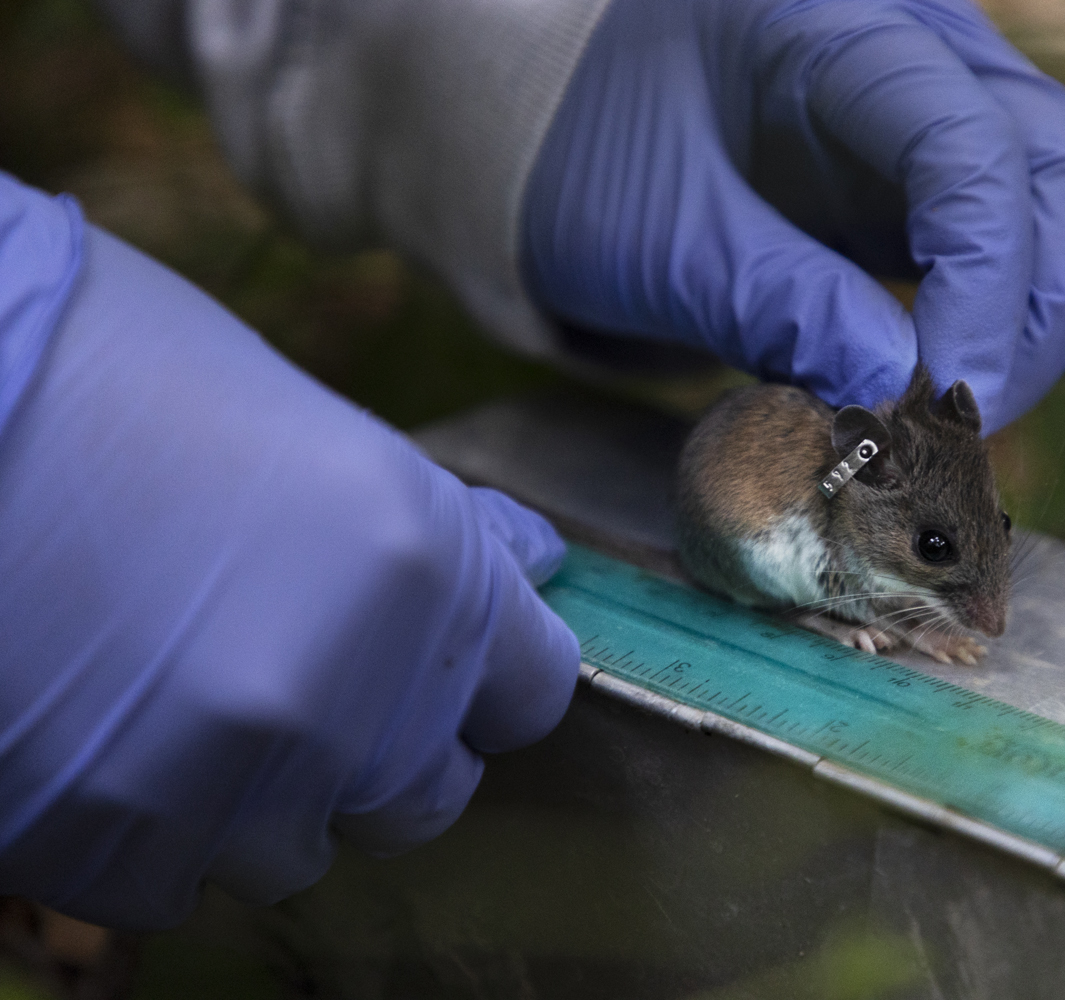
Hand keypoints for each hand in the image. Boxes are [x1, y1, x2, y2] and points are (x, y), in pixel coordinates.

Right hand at [0, 175, 578, 928]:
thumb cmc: (111, 373)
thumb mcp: (313, 427)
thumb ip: (433, 526)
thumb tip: (521, 560)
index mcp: (422, 568)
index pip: (533, 688)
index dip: (491, 673)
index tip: (449, 660)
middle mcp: (354, 699)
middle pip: (432, 790)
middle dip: (389, 744)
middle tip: (307, 674)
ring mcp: (235, 789)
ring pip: (303, 846)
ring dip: (265, 792)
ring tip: (178, 693)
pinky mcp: (114, 849)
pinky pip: (177, 882)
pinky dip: (154, 827)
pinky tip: (102, 735)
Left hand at [523, 0, 1064, 433]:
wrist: (565, 133)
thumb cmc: (590, 160)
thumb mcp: (660, 238)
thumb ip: (777, 304)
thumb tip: (896, 391)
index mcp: (837, 25)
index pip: (970, 145)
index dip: (983, 284)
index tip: (943, 399)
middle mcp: (919, 42)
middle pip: (1057, 169)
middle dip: (1031, 314)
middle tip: (958, 428)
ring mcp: (942, 100)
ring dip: (1041, 326)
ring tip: (957, 421)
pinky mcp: (939, 168)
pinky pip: (1030, 239)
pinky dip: (1018, 320)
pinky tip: (960, 385)